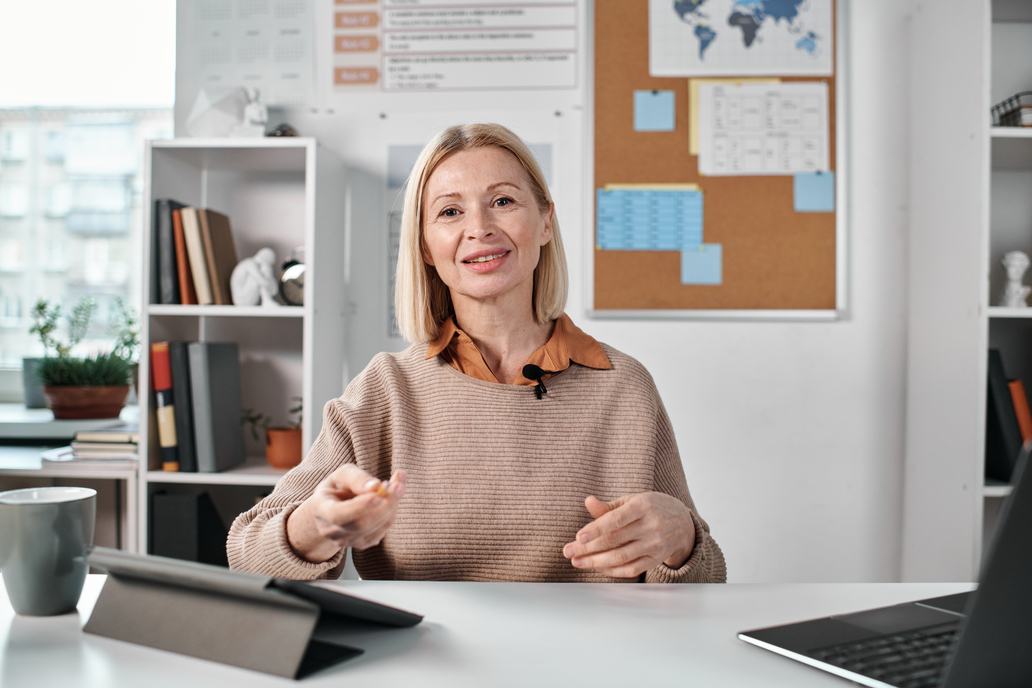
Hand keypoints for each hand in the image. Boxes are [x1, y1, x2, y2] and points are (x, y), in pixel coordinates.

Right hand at [287, 464, 405, 562]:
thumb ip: (357, 478)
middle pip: (361, 525)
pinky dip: (392, 513)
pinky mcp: (362, 543)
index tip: (378, 495)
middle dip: (385, 505)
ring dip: (392, 506)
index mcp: (321, 509)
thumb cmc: (338, 487)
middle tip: (398, 485)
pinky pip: (382, 530)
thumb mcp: (342, 475)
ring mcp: (346, 541)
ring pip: (375, 528)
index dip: (359, 507)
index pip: (338, 515)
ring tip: (397, 485)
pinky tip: (392, 498)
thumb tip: (375, 486)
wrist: (333, 506)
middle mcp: (330, 530)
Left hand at [562, 493, 695, 577]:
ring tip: (577, 562)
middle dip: (588, 548)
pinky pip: (631, 569)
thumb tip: (588, 502)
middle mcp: (651, 526)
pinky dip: (612, 570)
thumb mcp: (633, 500)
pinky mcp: (656, 559)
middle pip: (615, 540)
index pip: (616, 520)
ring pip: (621, 557)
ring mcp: (655, 544)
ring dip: (596, 562)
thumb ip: (609, 506)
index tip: (578, 537)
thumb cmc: (652, 507)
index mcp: (644, 506)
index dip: (596, 529)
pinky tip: (597, 567)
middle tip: (568, 551)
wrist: (683, 522)